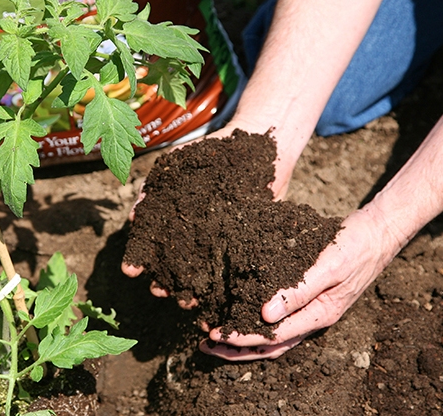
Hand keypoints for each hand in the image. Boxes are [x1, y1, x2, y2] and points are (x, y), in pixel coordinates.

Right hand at [121, 122, 296, 308]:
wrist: (258, 146)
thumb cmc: (213, 153)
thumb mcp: (177, 164)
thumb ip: (154, 187)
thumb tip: (133, 217)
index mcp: (171, 220)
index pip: (150, 247)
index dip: (138, 260)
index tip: (131, 270)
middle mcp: (192, 236)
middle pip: (172, 268)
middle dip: (164, 283)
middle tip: (161, 291)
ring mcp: (218, 244)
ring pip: (199, 276)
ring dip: (190, 292)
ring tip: (189, 301)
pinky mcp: (244, 246)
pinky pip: (230, 272)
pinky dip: (222, 288)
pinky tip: (217, 298)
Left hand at [199, 206, 401, 359]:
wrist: (375, 233)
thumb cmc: (353, 247)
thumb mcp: (327, 267)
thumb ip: (298, 291)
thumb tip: (265, 316)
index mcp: (319, 315)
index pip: (273, 337)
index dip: (242, 338)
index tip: (214, 333)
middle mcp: (313, 318)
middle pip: (271, 345)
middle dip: (237, 348)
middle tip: (205, 343)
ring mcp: (311, 311)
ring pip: (273, 336)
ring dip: (245, 338)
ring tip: (215, 335)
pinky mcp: (307, 298)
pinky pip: (279, 319)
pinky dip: (256, 321)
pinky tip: (238, 311)